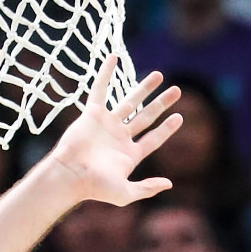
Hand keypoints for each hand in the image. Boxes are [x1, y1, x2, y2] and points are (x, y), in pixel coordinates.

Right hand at [49, 56, 180, 206]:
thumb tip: (170, 184)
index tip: (179, 117)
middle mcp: (120, 137)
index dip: (167, 129)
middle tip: (177, 90)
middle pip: (146, 116)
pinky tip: (114, 58)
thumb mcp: (126, 193)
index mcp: (130, 154)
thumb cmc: (96, 187)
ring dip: (144, 89)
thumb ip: (148, 188)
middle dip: (161, 104)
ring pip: (129, 101)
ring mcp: (107, 124)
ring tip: (159, 75)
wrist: (71, 175)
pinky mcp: (92, 114)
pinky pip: (100, 89)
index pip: (154, 138)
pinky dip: (106, 74)